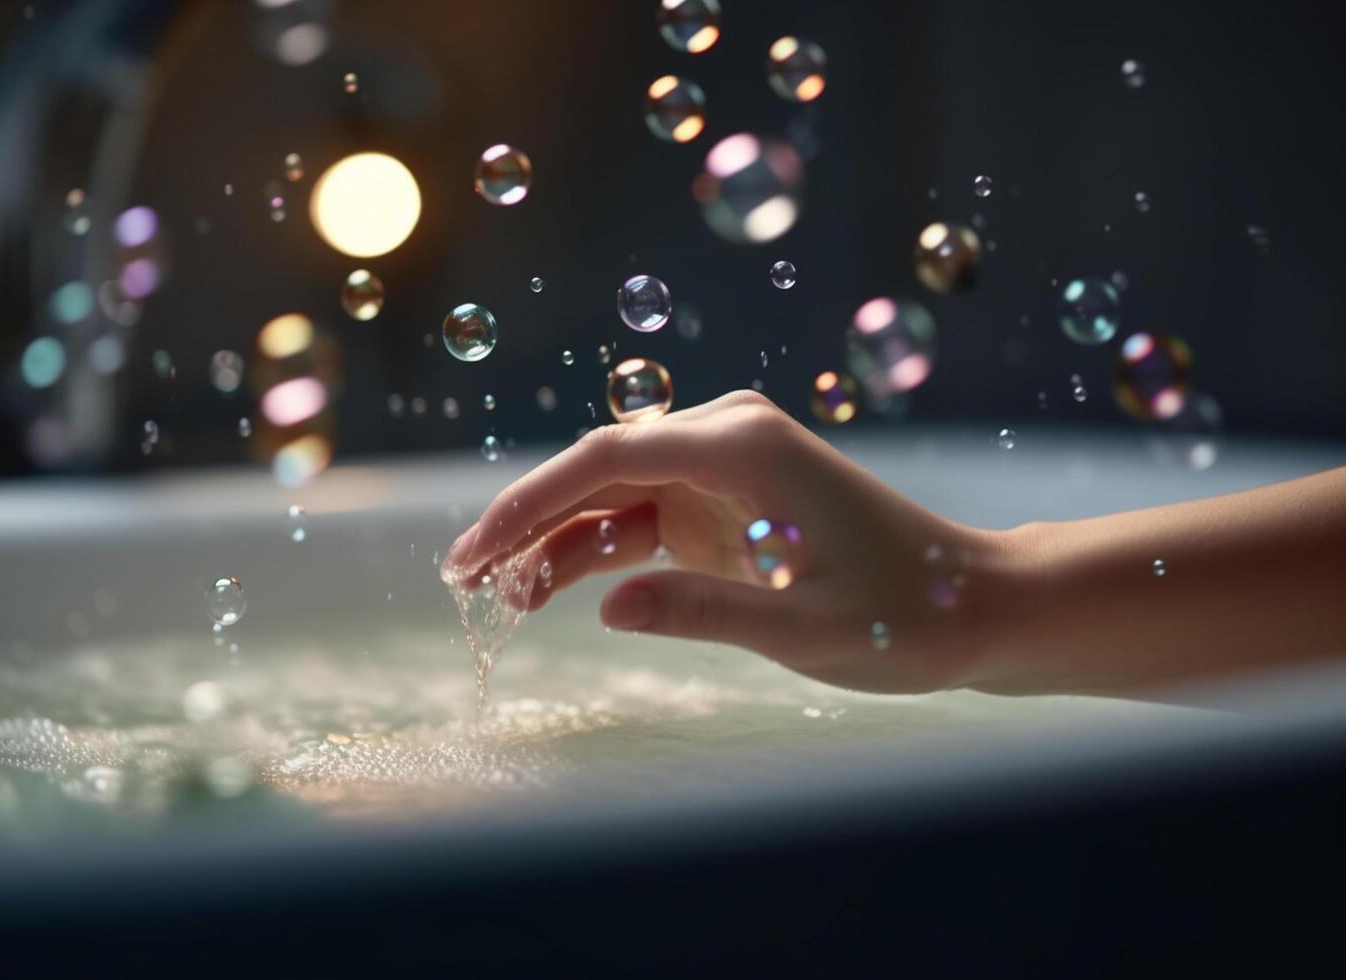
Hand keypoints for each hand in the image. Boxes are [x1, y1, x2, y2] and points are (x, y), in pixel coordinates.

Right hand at [445, 391, 1012, 693]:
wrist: (969, 603)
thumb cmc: (902, 614)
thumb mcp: (804, 626)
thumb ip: (704, 611)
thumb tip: (606, 606)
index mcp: (742, 446)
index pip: (606, 458)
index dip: (529, 503)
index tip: (475, 552)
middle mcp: (726, 438)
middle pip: (596, 468)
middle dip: (526, 522)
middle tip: (461, 581)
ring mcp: (723, 468)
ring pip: (611, 495)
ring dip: (555, 542)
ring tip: (497, 601)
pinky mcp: (724, 501)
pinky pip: (640, 518)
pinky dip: (595, 551)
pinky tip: (550, 591)